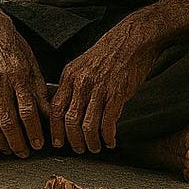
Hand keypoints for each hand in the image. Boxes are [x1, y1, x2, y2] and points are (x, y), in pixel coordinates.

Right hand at [0, 0, 49, 157]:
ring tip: (10, 150)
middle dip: (17, 143)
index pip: (27, 111)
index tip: (39, 144)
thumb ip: (39, 90)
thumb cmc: (13, 46)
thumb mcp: (32, 63)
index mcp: (18, 74)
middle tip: (25, 153)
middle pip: (7, 122)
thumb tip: (51, 115)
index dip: (33, 131)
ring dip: (1, 143)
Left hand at [50, 16, 160, 153]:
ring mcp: (99, 88)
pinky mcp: (117, 93)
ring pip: (87, 125)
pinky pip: (108, 122)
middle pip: (69, 121)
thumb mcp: (84, 63)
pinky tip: (111, 141)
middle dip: (73, 141)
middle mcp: (81, 82)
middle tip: (79, 149)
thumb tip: (69, 108)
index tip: (59, 142)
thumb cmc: (111, 51)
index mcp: (70, 75)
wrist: (134, 38)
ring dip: (91, 142)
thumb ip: (74, 84)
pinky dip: (108, 137)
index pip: (55, 109)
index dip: (56, 130)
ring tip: (96, 147)